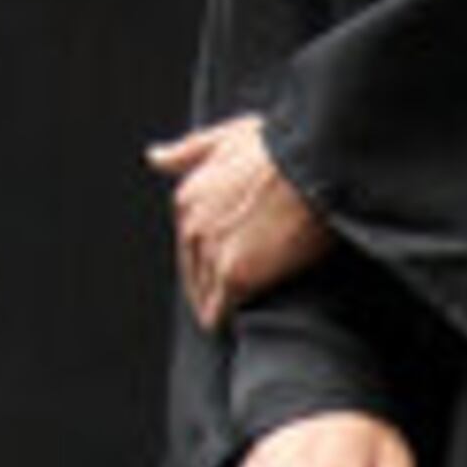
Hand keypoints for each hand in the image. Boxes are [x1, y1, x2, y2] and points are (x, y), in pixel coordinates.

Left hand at [147, 114, 333, 329]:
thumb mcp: (226, 138)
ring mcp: (212, 252)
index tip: (227, 264)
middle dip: (210, 282)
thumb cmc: (279, 146)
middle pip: (193, 269)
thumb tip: (155, 157)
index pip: (189, 240)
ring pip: (204, 292)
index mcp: (188, 196)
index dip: (209, 253)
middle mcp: (191, 226)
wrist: (311, 162)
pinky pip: (221, 310)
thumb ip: (188, 152)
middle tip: (230, 297)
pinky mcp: (236, 275)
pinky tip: (236, 328)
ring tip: (234, 312)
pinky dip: (225, 319)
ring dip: (218, 302)